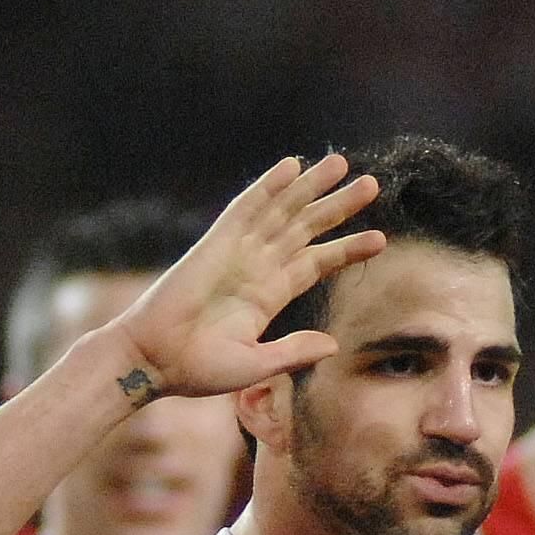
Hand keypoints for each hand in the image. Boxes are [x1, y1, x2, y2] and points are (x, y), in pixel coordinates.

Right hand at [107, 155, 383, 399]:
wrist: (154, 361)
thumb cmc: (197, 369)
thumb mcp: (256, 364)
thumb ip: (294, 352)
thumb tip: (334, 344)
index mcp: (268, 296)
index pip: (317, 263)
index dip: (347, 249)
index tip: (380, 238)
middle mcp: (257, 268)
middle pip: (306, 228)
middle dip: (338, 206)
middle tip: (372, 184)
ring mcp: (238, 252)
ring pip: (283, 211)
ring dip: (312, 188)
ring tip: (342, 164)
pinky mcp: (216, 243)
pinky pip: (246, 207)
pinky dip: (269, 185)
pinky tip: (292, 166)